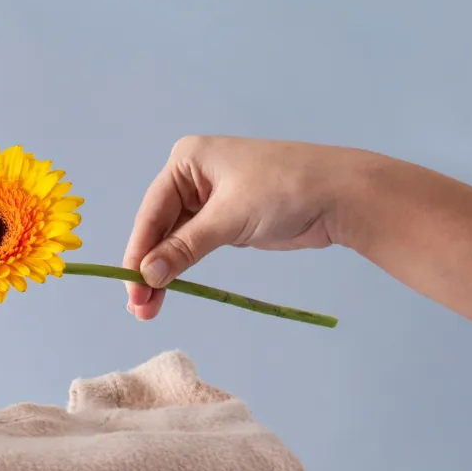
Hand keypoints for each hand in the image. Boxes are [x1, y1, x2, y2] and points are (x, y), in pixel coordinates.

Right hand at [123, 136, 349, 319]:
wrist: (341, 195)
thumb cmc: (285, 190)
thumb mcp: (228, 218)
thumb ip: (185, 248)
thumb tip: (147, 276)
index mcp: (188, 160)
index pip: (152, 212)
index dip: (138, 253)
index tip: (131, 289)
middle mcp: (194, 176)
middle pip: (159, 228)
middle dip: (148, 268)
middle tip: (139, 309)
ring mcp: (210, 199)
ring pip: (174, 240)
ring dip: (162, 272)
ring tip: (149, 310)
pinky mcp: (227, 220)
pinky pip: (194, 246)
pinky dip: (182, 267)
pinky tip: (170, 289)